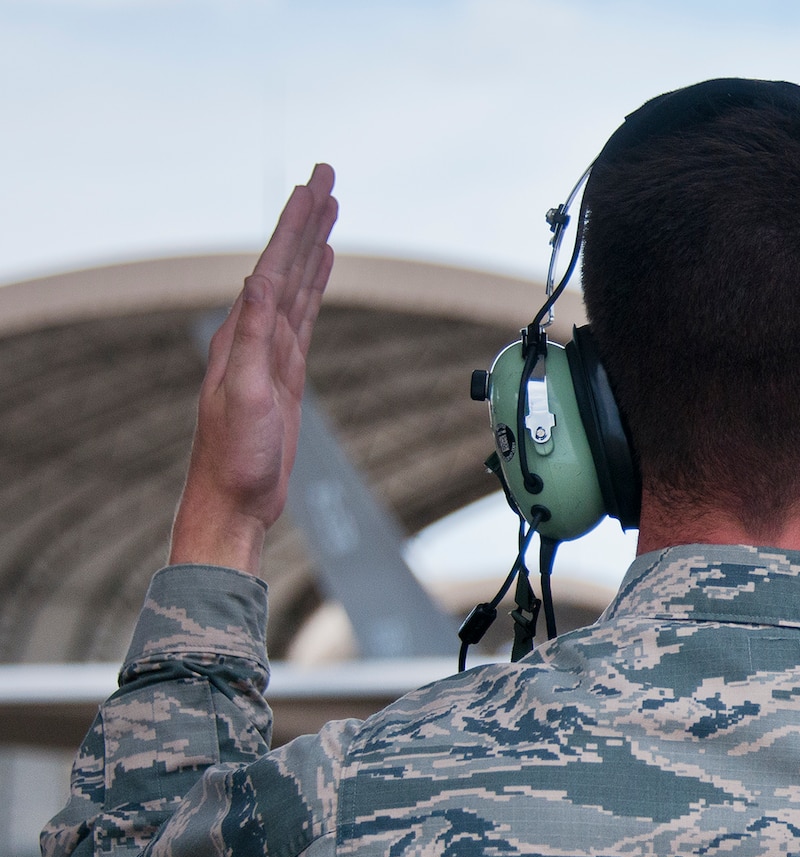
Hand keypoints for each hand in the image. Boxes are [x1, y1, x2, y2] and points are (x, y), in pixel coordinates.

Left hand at [169, 164, 338, 573]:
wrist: (235, 501)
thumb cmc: (236, 457)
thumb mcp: (248, 395)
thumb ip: (253, 338)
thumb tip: (260, 282)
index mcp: (244, 335)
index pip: (274, 266)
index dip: (295, 226)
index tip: (314, 187)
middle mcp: (255, 335)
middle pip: (287, 264)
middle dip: (306, 219)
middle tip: (326, 177)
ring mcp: (271, 352)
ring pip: (297, 284)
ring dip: (311, 244)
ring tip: (328, 208)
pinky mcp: (286, 371)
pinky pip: (303, 314)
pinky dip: (313, 284)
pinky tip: (321, 267)